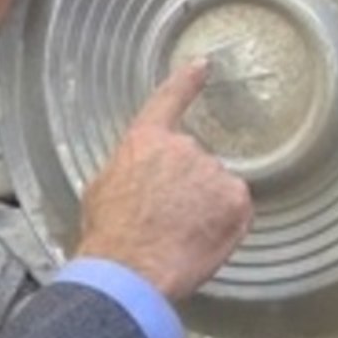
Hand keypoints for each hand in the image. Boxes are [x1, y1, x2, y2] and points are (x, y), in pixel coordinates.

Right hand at [77, 62, 252, 300]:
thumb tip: (137, 178)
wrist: (129, 270)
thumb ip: (128, 171)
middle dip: (186, 189)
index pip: (169, 100)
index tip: (202, 66)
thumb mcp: (101, 191)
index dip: (186, 82)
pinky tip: (199, 242)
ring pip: (215, 189)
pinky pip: (235, 209)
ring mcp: (212, 172)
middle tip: (166, 222)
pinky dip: (223, 225)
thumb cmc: (109, 237)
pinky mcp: (235, 199)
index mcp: (145, 141)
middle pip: (193, 163)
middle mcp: (183, 148)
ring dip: (204, 209)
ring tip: (178, 237)